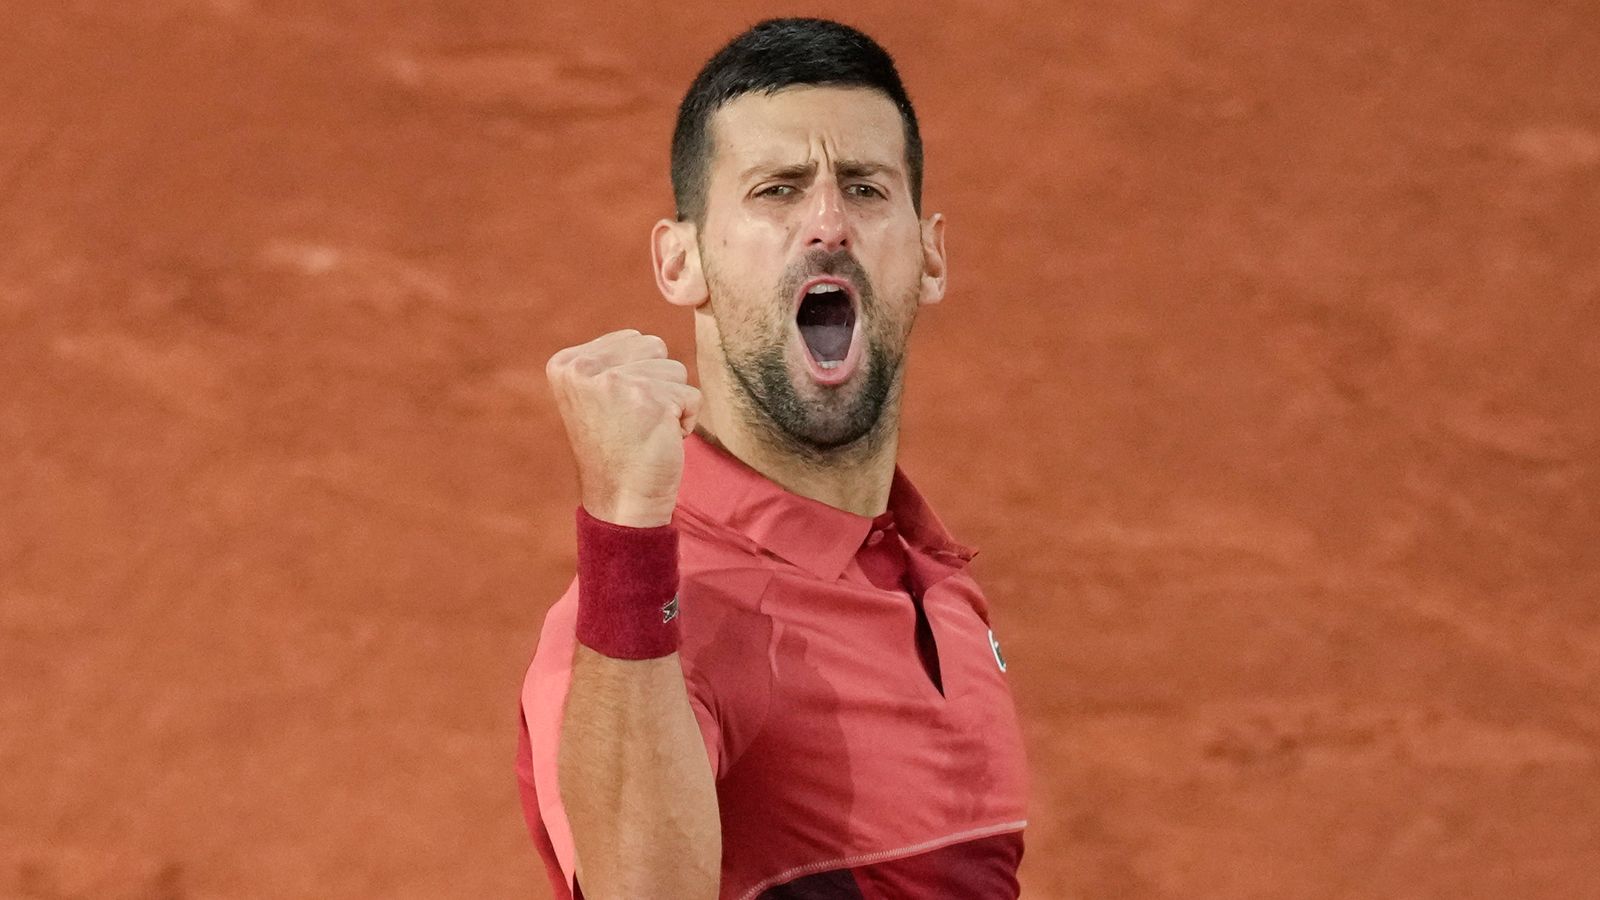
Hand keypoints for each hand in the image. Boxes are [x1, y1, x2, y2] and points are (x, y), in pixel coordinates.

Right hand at [546, 330, 700, 527]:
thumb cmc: (616, 449)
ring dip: (671, 403)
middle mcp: (584, 368)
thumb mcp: (595, 395)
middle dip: (657, 383)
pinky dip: (685, 421)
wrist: (620, 502)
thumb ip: (611, 361)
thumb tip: (647, 339)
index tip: (617, 410)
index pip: (632, 338)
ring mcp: (616, 383)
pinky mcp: (649, 401)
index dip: (637, 375)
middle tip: (634, 421)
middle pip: (655, 347)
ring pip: (675, 371)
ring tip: (645, 431)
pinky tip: (660, 440)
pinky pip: (692, 396)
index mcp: (566, 363)